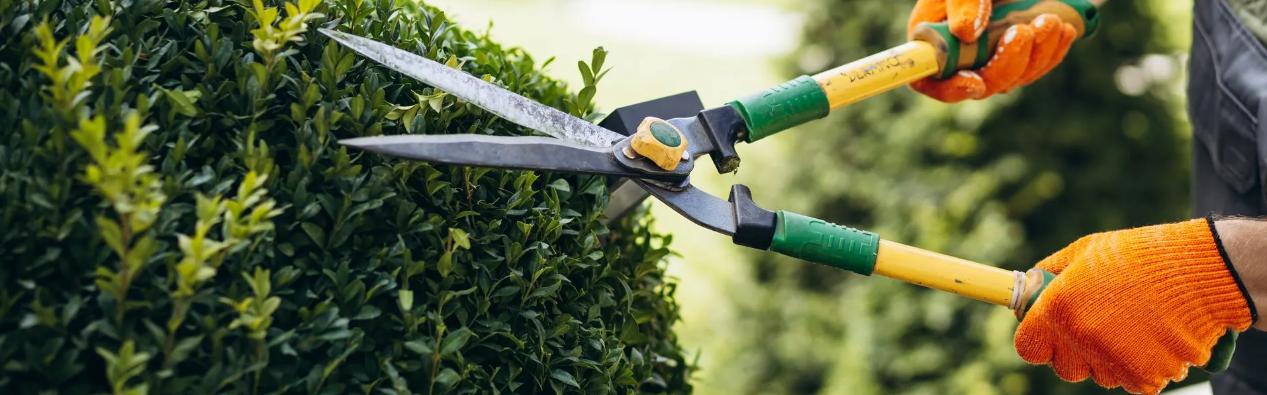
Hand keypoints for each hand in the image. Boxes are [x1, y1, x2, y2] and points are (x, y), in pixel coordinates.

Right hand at [907, 0, 1078, 101]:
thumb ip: (962, 3)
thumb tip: (967, 33)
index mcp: (934, 41)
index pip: (931, 80)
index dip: (950, 89)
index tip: (973, 81)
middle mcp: (960, 58)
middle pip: (982, 85)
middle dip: (1008, 64)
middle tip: (1024, 31)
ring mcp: (992, 60)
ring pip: (1015, 79)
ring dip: (1037, 55)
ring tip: (1049, 20)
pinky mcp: (1020, 56)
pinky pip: (1036, 67)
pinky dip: (1052, 51)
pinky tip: (1065, 30)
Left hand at [1014, 218, 1253, 394]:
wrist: (1201, 272)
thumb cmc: (1142, 256)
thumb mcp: (1087, 250)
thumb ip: (1054, 271)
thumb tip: (1034, 283)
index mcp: (1059, 309)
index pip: (1029, 347)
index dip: (1039, 340)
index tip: (1050, 332)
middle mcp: (1081, 339)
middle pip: (1065, 368)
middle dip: (1076, 353)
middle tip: (1099, 328)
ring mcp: (1114, 362)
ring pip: (1101, 375)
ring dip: (1112, 357)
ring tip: (1135, 324)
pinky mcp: (1145, 378)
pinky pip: (1133, 380)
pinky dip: (1143, 364)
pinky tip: (1155, 336)